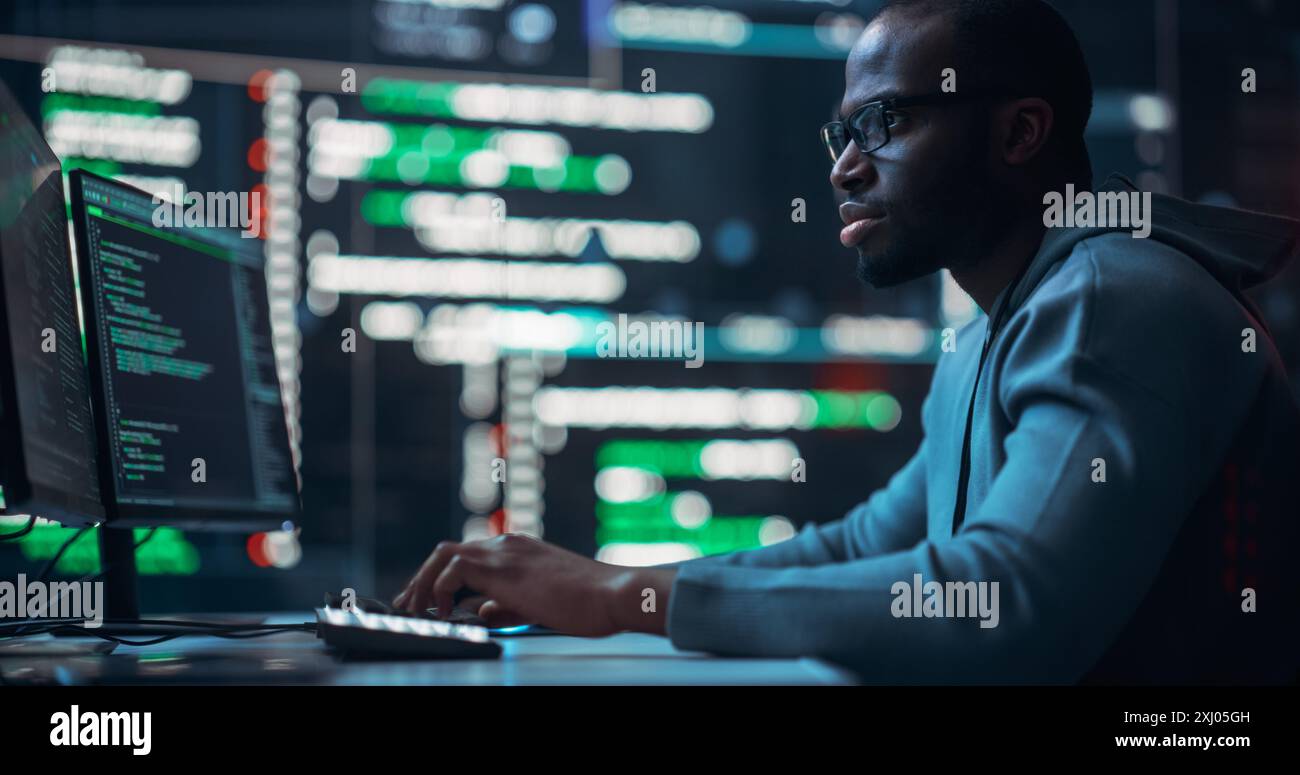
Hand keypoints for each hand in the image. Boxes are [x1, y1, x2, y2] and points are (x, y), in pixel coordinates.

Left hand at [392, 534, 676, 636]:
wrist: (614, 594)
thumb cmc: (590, 603)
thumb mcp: (541, 604)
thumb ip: (509, 604)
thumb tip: (480, 610)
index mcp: (520, 551)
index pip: (468, 557)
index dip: (440, 579)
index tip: (424, 600)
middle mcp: (508, 546)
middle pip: (448, 551)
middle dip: (421, 578)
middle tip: (406, 604)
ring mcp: (505, 553)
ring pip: (443, 555)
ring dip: (422, 583)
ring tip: (413, 609)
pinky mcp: (503, 568)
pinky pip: (453, 570)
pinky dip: (438, 590)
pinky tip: (441, 613)